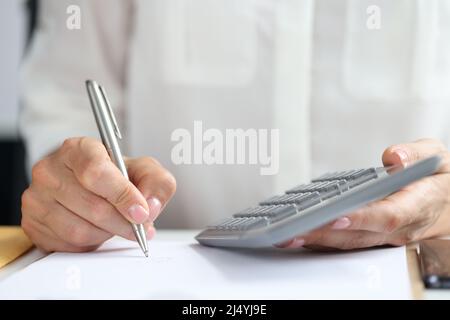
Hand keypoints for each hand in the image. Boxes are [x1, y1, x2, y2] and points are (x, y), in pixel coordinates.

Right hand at [21, 137, 175, 252]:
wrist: (91, 188)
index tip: (141, 212)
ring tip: (117, 225)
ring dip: (107, 233)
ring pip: (79, 230)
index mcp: (78, 149)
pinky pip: (67, 244)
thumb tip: (150, 206)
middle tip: (140, 228)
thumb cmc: (115, 176)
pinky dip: (90, 243)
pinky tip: (98, 230)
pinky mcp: (32, 222)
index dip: (123, 195)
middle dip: (123, 222)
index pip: (96, 172)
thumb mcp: (143, 170)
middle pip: (92, 206)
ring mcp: (37, 196)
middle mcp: (50, 169)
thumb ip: (157, 182)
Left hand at [279, 138, 449, 250]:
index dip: (361, 219)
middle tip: (294, 230)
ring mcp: (384, 237)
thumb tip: (395, 157)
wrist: (448, 202)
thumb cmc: (437, 179)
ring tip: (287, 236)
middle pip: (359, 235)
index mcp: (418, 206)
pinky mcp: (372, 237)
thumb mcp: (437, 157)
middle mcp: (399, 227)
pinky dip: (322, 240)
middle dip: (325, 234)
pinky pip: (346, 242)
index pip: (388, 216)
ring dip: (317, 242)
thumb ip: (417, 154)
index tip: (336, 216)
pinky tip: (299, 235)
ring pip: (349, 243)